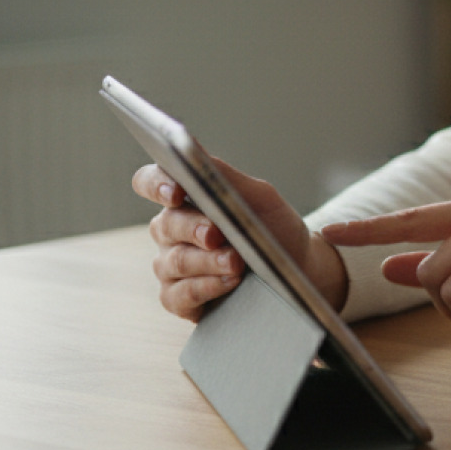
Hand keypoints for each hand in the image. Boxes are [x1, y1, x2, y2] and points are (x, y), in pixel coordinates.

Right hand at [134, 157, 347, 320]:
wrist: (300, 269)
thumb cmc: (275, 228)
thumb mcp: (260, 197)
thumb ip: (225, 176)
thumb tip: (192, 150)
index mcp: (185, 200)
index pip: (150, 182)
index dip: (156, 184)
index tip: (177, 192)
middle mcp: (171, 231)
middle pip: (165, 225)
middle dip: (194, 229)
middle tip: (218, 234)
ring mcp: (171, 266)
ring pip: (174, 262)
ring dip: (207, 261)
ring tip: (237, 262)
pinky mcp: (179, 299)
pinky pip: (178, 295)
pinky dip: (205, 287)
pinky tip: (229, 282)